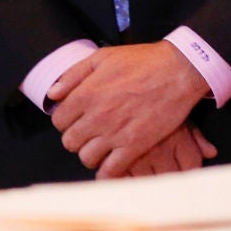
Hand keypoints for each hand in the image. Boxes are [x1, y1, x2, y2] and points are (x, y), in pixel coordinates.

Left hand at [48, 41, 207, 177]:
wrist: (177, 71)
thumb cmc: (140, 62)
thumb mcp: (101, 58)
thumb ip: (73, 76)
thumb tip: (52, 94)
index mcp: (85, 95)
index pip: (59, 120)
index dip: (64, 121)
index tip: (75, 120)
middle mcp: (96, 117)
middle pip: (70, 141)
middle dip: (76, 138)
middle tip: (87, 134)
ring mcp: (116, 133)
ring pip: (87, 157)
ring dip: (90, 154)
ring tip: (99, 148)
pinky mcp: (136, 145)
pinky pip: (112, 170)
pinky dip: (108, 172)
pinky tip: (111, 165)